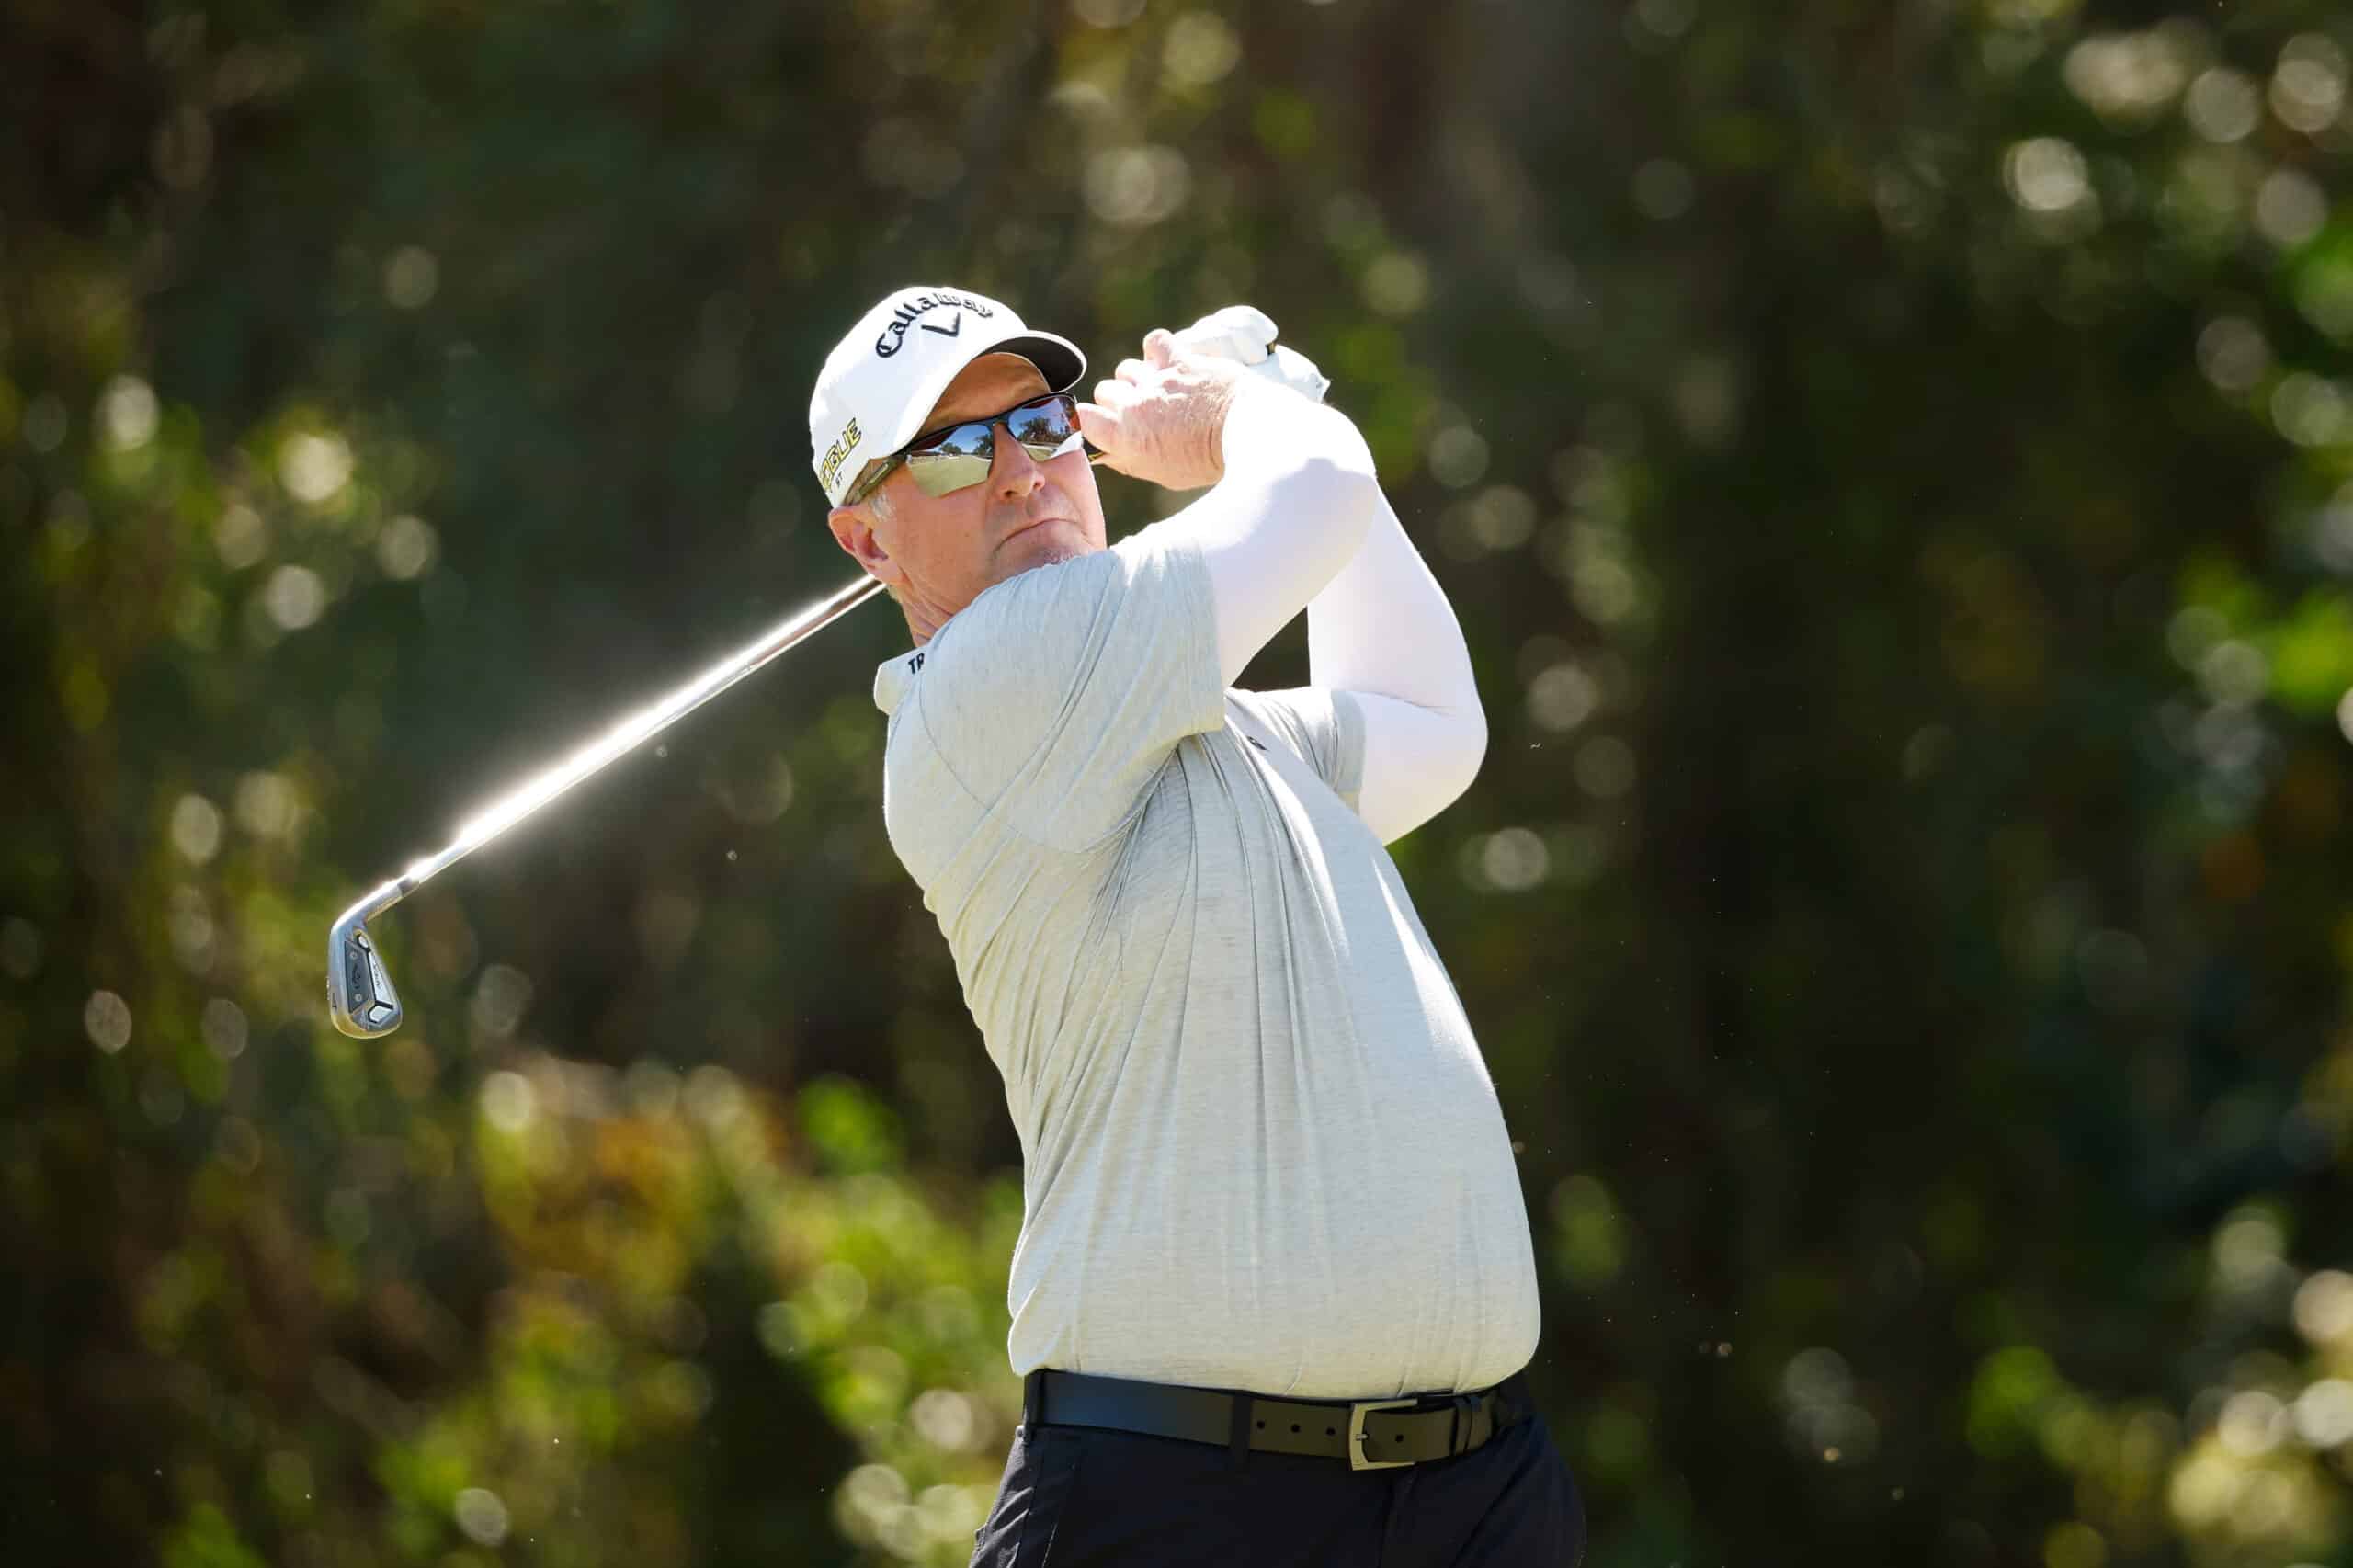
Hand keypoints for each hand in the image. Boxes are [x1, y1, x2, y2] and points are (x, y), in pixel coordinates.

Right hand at [1076, 328, 1251, 492]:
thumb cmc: (1210, 461)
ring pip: (1127, 368)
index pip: (1083, 418)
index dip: (1092, 419)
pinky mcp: (1180, 360)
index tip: (1107, 422)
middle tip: (1144, 410)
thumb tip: (1109, 454)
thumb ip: (1132, 461)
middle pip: (1105, 390)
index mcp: (1126, 438)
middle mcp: (1134, 406)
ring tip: (1163, 388)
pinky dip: (1158, 349)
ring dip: (1141, 377)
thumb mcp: (1165, 475)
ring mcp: (1156, 380)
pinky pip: (1155, 341)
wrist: (1248, 434)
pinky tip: (1169, 361)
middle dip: (1120, 399)